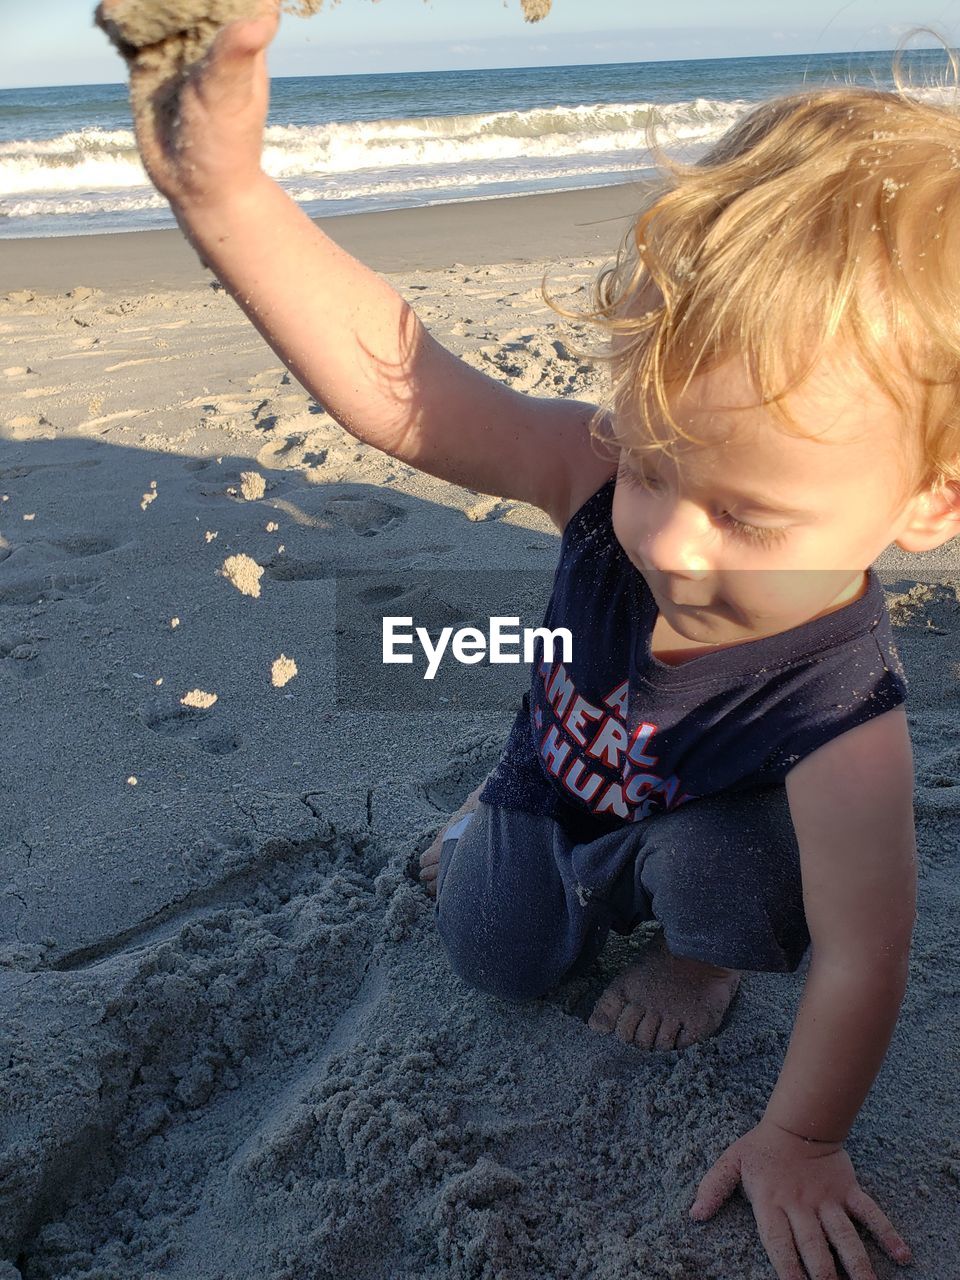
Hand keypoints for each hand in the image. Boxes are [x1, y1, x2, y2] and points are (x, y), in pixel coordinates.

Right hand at [95, 0, 279, 210]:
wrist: (197, 187)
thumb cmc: (225, 146)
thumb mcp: (228, 98)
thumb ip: (235, 57)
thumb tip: (263, 20)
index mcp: (238, 37)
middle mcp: (207, 35)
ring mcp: (175, 47)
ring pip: (153, 4)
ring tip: (120, 3)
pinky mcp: (147, 62)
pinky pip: (128, 30)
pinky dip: (115, 19)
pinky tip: (108, 18)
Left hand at [689, 1119, 912, 1278]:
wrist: (797, 1121)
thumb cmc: (761, 1149)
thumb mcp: (731, 1162)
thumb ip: (713, 1187)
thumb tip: (694, 1213)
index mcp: (772, 1203)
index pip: (779, 1242)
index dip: (786, 1268)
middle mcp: (801, 1205)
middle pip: (814, 1246)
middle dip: (823, 1275)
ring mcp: (828, 1199)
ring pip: (844, 1235)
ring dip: (857, 1264)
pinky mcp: (849, 1191)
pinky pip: (871, 1213)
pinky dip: (887, 1233)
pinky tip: (902, 1255)